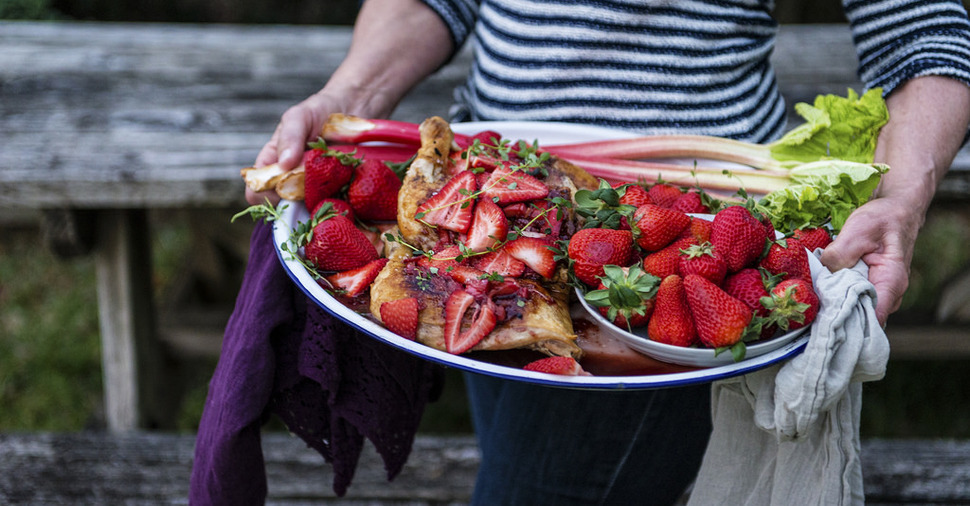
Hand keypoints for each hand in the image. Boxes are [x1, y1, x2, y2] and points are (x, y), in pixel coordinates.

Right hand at [246, 92, 343, 205]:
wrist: (352, 110)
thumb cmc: (319, 112)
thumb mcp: (299, 117)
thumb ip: (289, 137)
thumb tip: (284, 164)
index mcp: (273, 165)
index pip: (257, 192)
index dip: (265, 195)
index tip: (285, 184)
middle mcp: (292, 182)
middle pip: (284, 208)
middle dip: (296, 201)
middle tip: (315, 182)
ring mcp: (314, 190)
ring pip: (310, 211)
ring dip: (319, 203)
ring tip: (334, 182)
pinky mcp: (337, 192)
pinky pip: (335, 207)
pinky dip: (339, 202)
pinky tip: (347, 187)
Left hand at [819, 196, 920, 325]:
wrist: (894, 212)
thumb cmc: (882, 219)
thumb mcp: (859, 230)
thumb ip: (840, 253)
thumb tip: (822, 272)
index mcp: (891, 282)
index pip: (873, 316)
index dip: (848, 319)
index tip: (825, 314)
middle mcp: (888, 295)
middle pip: (860, 317)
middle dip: (836, 311)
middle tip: (812, 302)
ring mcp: (878, 294)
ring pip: (853, 309)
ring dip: (834, 303)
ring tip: (815, 292)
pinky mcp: (867, 289)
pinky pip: (850, 299)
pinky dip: (836, 295)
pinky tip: (822, 285)